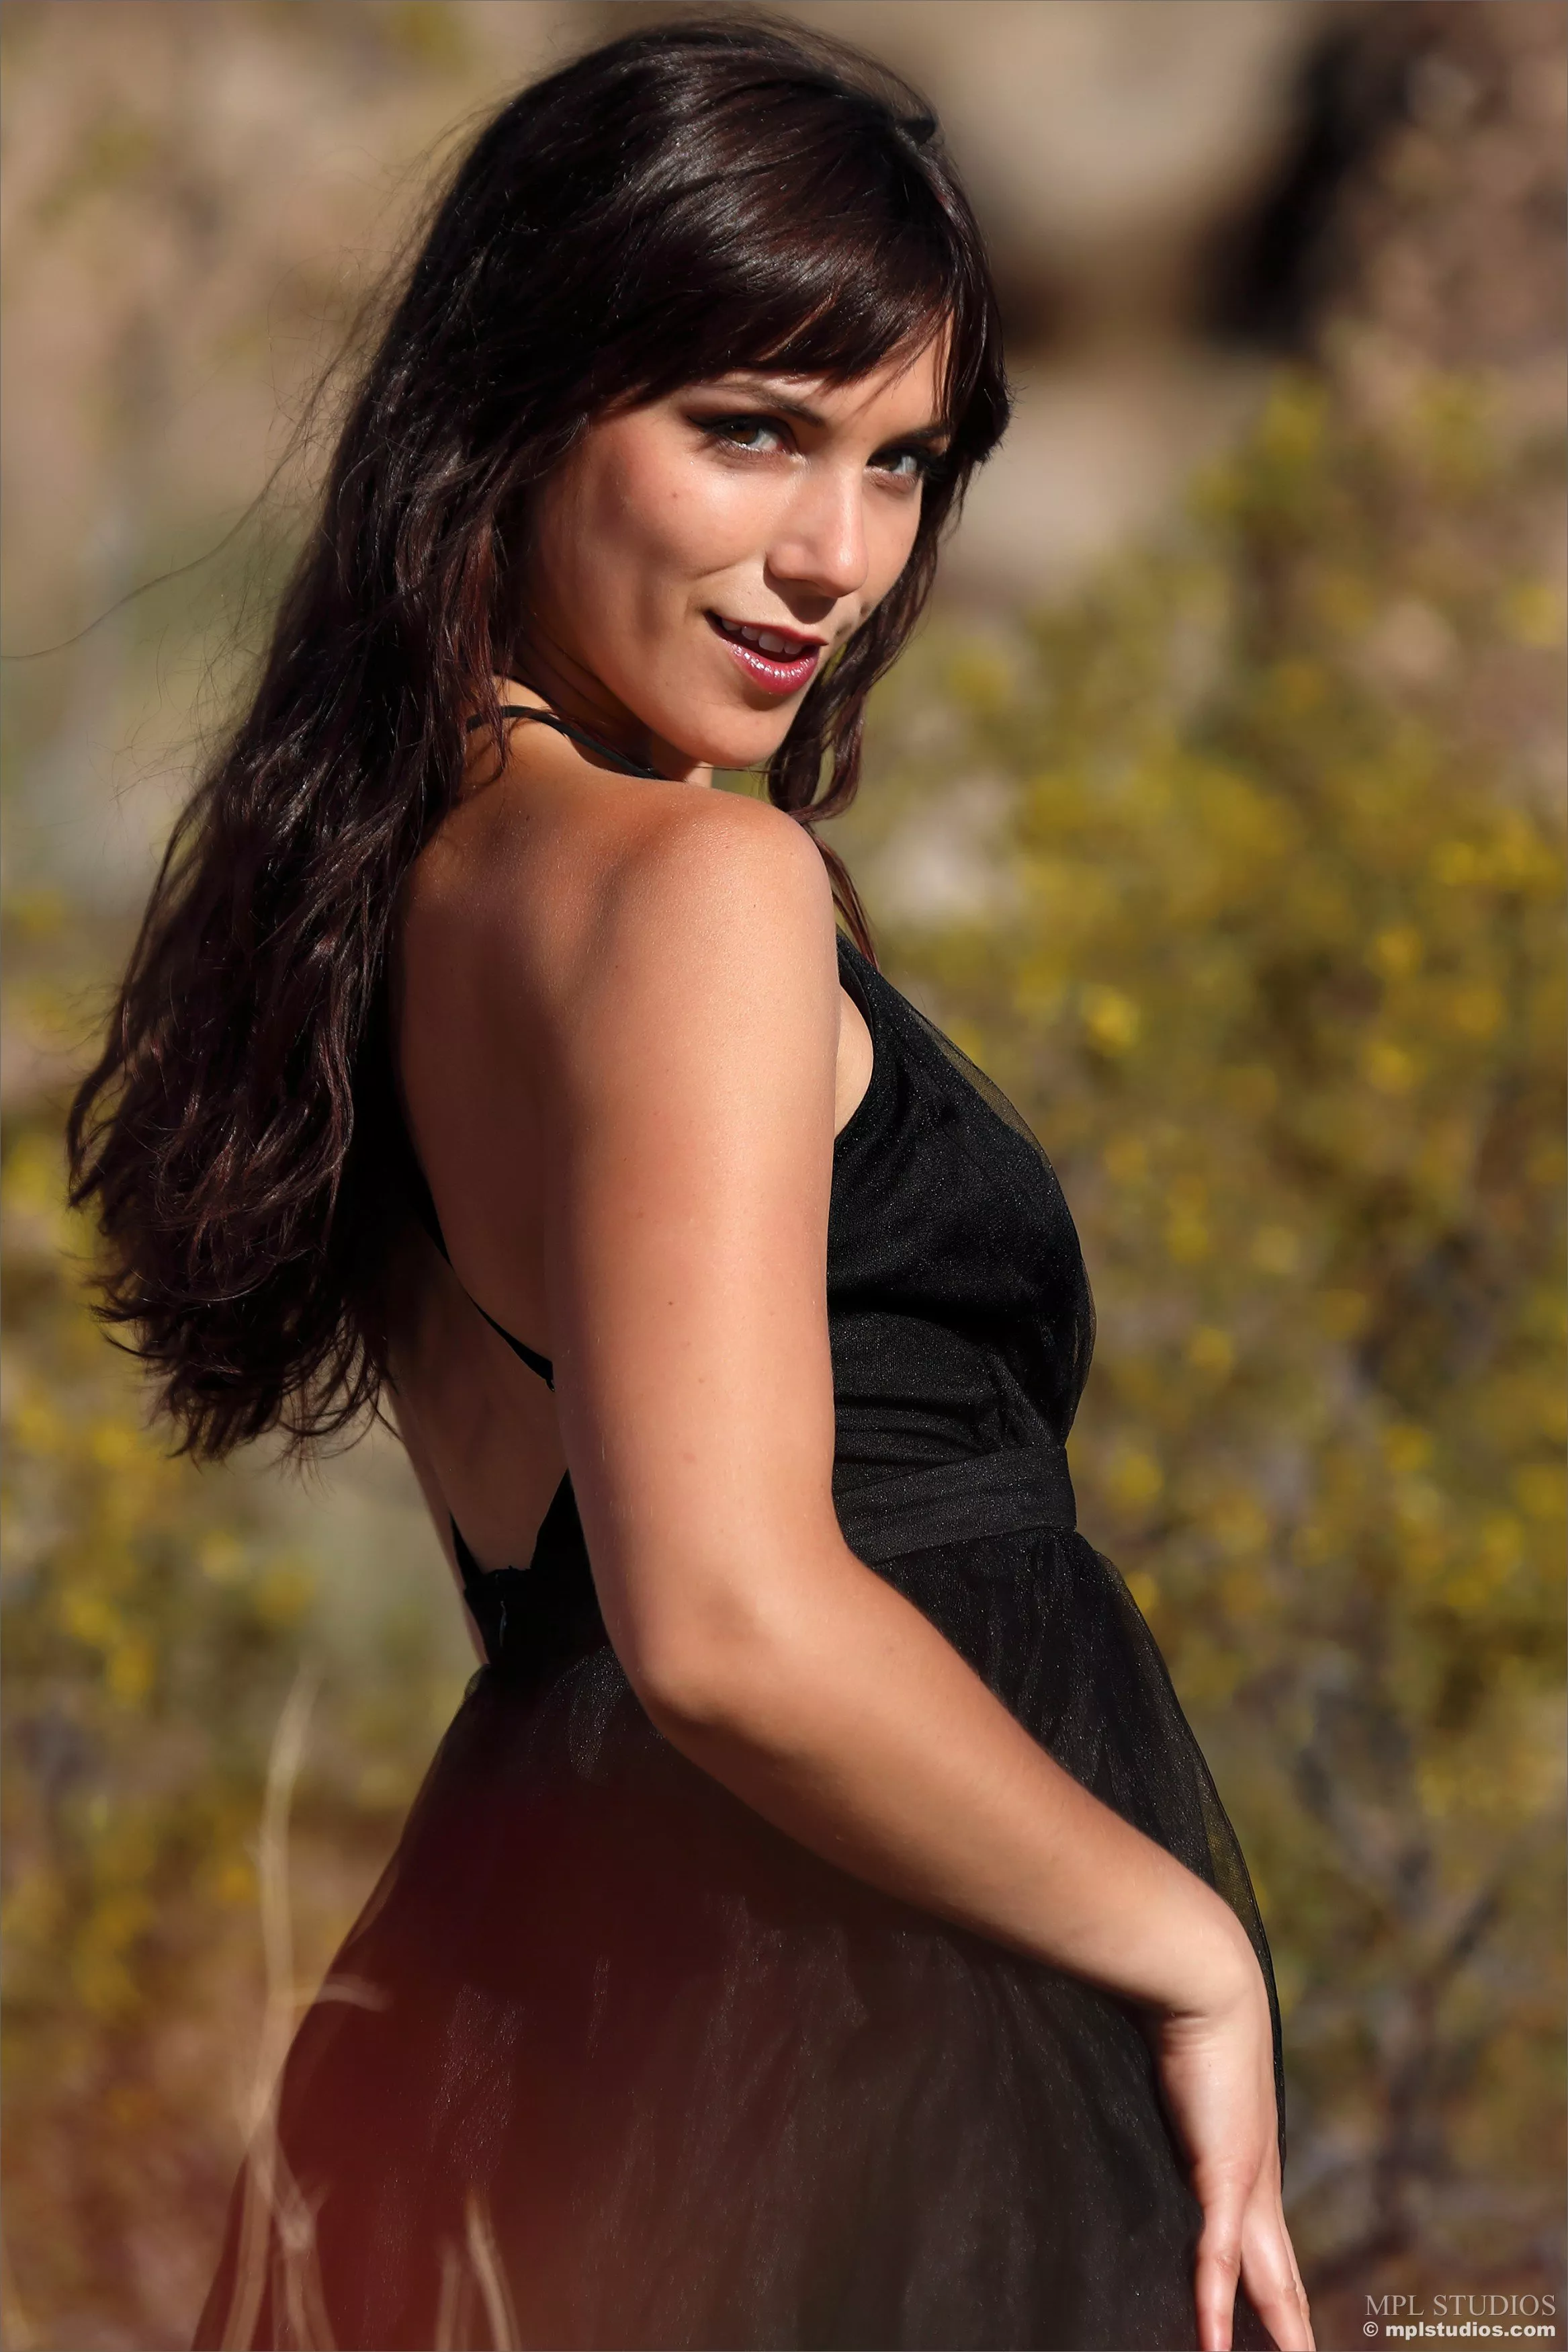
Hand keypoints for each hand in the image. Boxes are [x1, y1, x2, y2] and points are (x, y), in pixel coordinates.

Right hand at [1149, 1948, 1314, 2351]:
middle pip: (1285, 2284)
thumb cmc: (1192, 2018)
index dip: (1286, 2305)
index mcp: (1252, 2169)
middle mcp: (1260, 2186)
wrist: (1208, 1979)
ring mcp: (1247, 2184)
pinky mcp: (1223, 2174)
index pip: (1275, 2257)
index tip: (1294, 2337)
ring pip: (1269, 2284)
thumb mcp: (1185, 2082)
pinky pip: (1216, 2257)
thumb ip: (1178, 2109)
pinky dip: (1214, 2307)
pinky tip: (1212, 2346)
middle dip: (1294, 2332)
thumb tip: (1158, 2097)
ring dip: (1281, 2332)